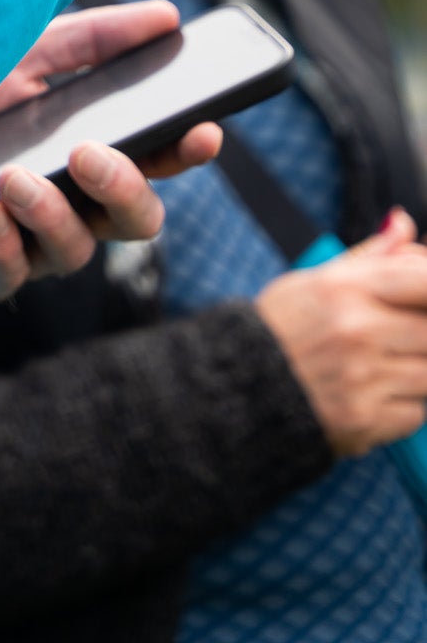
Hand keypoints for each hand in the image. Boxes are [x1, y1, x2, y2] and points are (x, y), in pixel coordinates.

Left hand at [0, 0, 221, 304]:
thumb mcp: (17, 55)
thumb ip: (90, 39)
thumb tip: (167, 17)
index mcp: (83, 151)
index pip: (153, 162)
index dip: (183, 153)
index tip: (204, 130)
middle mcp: (64, 203)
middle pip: (132, 221)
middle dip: (125, 192)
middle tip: (89, 154)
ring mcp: (21, 243)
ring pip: (73, 254)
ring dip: (52, 216)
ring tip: (14, 178)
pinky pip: (5, 278)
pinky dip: (4, 246)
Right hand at [256, 211, 426, 455]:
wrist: (236, 388)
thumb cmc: (282, 328)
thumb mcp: (315, 280)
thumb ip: (369, 256)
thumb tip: (404, 224)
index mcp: (344, 287)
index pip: (424, 280)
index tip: (423, 296)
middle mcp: (356, 330)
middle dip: (422, 332)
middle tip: (401, 334)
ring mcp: (361, 378)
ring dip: (416, 370)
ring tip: (385, 365)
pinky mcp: (364, 420)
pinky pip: (415, 413)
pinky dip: (403, 406)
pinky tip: (373, 395)